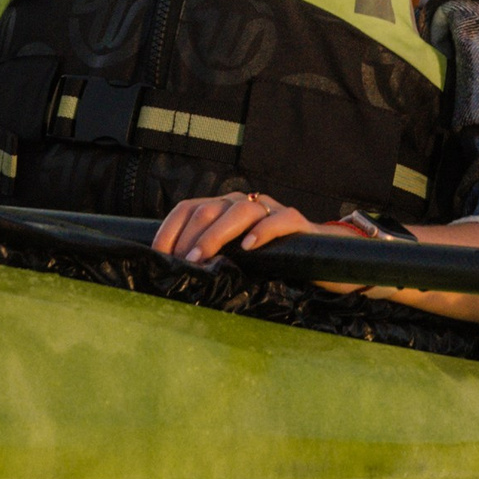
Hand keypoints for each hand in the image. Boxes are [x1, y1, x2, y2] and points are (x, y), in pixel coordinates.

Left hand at [153, 190, 357, 265]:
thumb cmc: (270, 259)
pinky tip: (248, 247)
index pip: (188, 208)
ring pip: (239, 211)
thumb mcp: (234, 257)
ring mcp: (270, 209)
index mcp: (223, 208)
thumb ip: (210, 258)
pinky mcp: (297, 221)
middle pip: (209, 209)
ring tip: (202, 257)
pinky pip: (278, 219)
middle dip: (189, 236)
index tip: (158, 255)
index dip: (170, 229)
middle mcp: (243, 202)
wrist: (320, 255)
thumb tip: (173, 276)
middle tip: (180, 262)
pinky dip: (261, 231)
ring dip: (216, 234)